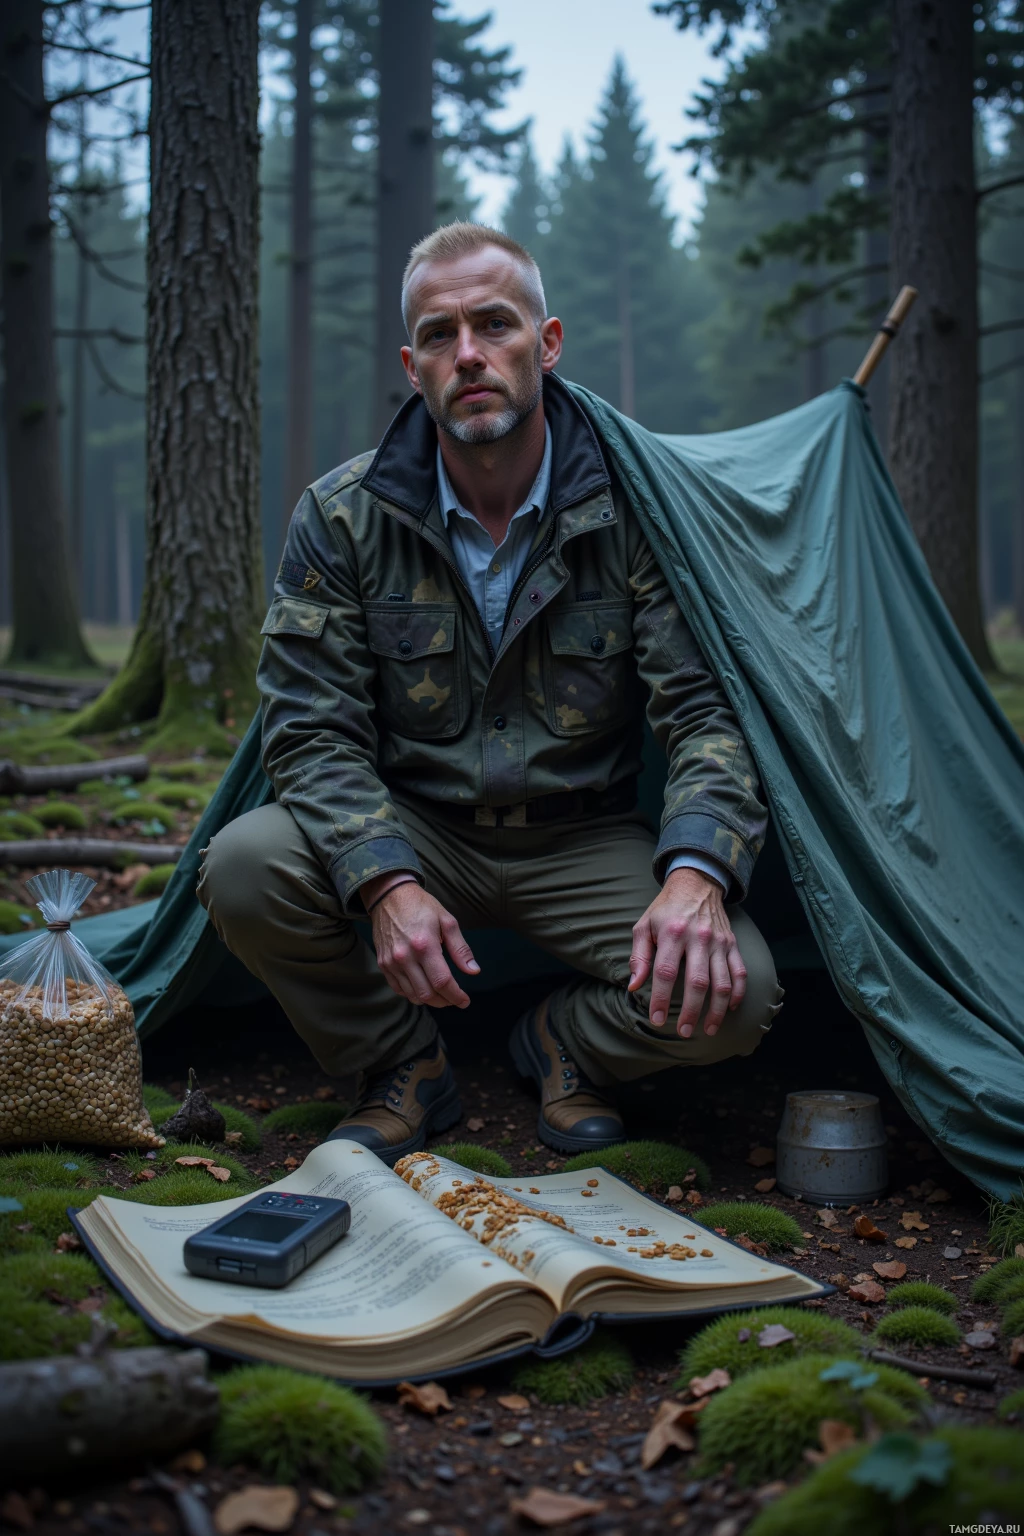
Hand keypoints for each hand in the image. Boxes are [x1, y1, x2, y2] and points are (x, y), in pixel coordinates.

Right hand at [361, 875, 479, 1008]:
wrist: (389, 896)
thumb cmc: (421, 906)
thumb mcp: (447, 921)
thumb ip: (460, 949)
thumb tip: (473, 971)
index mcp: (424, 945)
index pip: (442, 981)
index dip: (456, 996)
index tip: (465, 1001)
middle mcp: (405, 957)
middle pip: (427, 994)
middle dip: (445, 1001)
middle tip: (455, 998)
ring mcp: (391, 962)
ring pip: (412, 995)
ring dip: (430, 1000)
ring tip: (441, 994)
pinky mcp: (383, 964)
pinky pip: (398, 989)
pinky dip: (413, 994)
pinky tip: (423, 987)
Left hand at [627, 868, 745, 1038]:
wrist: (697, 884)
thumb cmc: (666, 909)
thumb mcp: (644, 926)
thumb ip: (639, 956)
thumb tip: (634, 986)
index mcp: (673, 933)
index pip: (666, 972)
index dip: (661, 999)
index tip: (657, 1020)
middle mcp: (699, 938)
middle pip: (698, 982)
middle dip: (692, 1011)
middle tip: (684, 1032)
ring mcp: (719, 942)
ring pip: (723, 982)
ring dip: (717, 1010)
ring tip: (709, 1029)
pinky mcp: (732, 944)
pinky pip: (740, 972)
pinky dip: (738, 993)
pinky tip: (730, 1008)